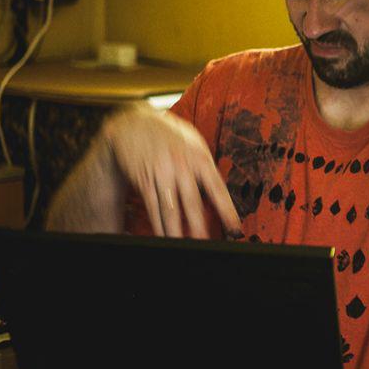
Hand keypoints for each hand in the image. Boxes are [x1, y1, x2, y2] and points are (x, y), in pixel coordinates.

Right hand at [101, 107, 240, 237]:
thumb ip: (205, 166)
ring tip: (183, 246)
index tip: (235, 229)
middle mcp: (182, 165)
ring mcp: (162, 173)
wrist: (133, 123)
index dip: (227, 211)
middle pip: (192, 203)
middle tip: (207, 243)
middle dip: (200, 227)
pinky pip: (153, 206)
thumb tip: (217, 194)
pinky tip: (163, 236)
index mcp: (200, 157)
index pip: (217, 189)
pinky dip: (158, 224)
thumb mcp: (193, 143)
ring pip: (170, 209)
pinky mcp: (144, 179)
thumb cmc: (169, 135)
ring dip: (177, 231)